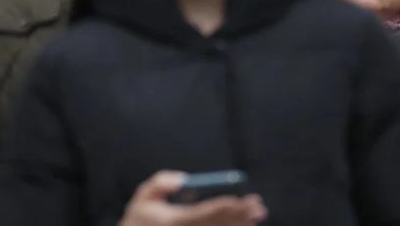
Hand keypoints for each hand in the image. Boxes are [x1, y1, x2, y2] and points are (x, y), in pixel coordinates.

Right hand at [119, 171, 266, 225]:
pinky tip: (245, 225)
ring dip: (239, 225)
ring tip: (257, 216)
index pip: (202, 213)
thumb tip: (183, 179)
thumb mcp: (143, 196)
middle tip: (259, 207)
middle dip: (239, 215)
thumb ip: (161, 182)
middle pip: (216, 224)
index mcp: (174, 221)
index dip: (222, 206)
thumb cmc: (140, 218)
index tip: (238, 199)